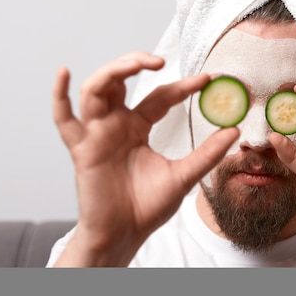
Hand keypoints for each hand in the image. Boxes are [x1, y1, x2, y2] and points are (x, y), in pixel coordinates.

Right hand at [52, 51, 238, 265]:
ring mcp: (97, 134)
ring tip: (137, 63)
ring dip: (112, 71)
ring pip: (96, 90)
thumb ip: (207, 153)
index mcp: (138, 127)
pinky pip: (64, 120)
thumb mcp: (184, 175)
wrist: (125, 234)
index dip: (181, 86)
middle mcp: (116, 124)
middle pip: (120, 80)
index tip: (207, 79)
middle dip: (137, 63)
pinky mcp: (82, 149)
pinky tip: (64, 73)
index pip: (160, 96)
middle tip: (161, 60)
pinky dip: (59, 97)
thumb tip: (235, 131)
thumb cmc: (147, 206)